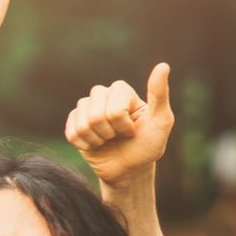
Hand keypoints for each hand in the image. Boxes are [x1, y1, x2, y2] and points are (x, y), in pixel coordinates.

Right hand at [64, 63, 174, 188]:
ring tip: (108, 141)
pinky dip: (85, 145)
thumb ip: (159, 94)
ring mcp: (85, 109)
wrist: (129, 170)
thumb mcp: (161, 122)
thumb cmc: (147, 145)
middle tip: (119, 137)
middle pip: (95, 115)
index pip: (114, 109)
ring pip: (82, 125)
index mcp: (121, 90)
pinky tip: (96, 145)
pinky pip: (71, 133)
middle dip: (109, 133)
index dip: (124, 126)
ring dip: (98, 140)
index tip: (133, 130)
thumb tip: (163, 65)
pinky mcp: (73, 123)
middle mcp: (101, 94)